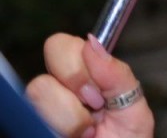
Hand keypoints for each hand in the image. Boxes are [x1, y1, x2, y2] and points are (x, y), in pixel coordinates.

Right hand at [25, 33, 153, 137]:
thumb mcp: (133, 106)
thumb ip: (117, 74)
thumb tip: (92, 41)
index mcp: (84, 77)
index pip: (61, 45)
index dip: (79, 64)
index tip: (99, 90)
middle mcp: (58, 91)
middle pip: (44, 68)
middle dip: (76, 87)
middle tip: (95, 109)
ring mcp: (42, 113)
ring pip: (38, 92)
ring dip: (70, 118)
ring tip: (87, 132)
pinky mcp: (32, 127)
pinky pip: (31, 120)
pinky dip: (59, 129)